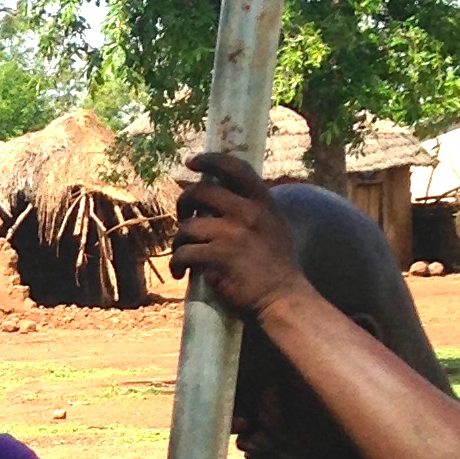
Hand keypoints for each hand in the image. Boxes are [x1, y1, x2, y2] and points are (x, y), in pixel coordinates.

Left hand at [171, 152, 304, 320]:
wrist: (282, 298)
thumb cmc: (275, 265)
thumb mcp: (274, 226)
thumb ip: (253, 208)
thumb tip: (222, 192)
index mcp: (263, 202)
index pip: (235, 168)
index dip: (210, 160)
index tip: (192, 161)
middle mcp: (249, 213)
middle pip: (200, 192)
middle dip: (184, 203)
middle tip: (183, 216)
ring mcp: (233, 234)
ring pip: (187, 226)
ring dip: (179, 241)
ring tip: (183, 254)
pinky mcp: (219, 257)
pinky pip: (184, 253)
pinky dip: (177, 264)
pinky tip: (181, 273)